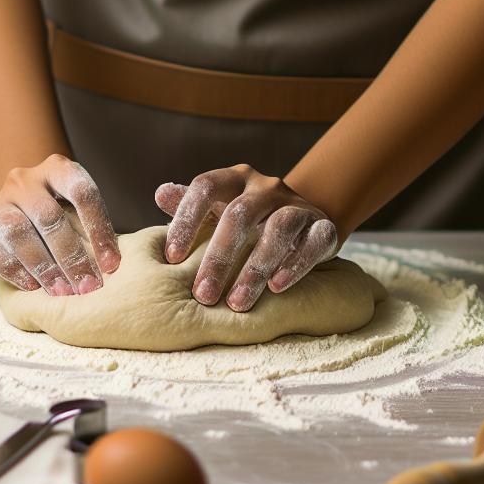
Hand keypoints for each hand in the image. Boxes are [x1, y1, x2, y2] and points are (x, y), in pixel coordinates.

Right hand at [0, 155, 119, 294]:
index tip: (111, 265)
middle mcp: (24, 180)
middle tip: (87, 286)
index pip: (82, 193)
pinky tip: (32, 286)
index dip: (99, 230)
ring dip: (43, 266)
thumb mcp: (77, 210)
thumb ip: (91, 229)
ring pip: (18, 232)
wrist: (18, 207)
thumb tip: (110, 267)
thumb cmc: (60, 214)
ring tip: (61, 291)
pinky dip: (14, 271)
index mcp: (57, 169)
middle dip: (71, 257)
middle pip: (49, 217)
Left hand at [156, 165, 340, 311]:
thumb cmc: (248, 222)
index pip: (206, 187)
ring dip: (255, 268)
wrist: (303, 223)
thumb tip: (160, 193)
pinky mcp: (323, 226)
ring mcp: (297, 205)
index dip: (187, 220)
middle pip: (240, 214)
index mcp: (235, 180)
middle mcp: (266, 187)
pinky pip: (313, 241)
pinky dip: (295, 264)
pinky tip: (276, 288)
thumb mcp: (218, 211)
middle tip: (203, 296)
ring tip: (237, 303)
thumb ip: (190, 203)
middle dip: (219, 257)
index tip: (171, 259)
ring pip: (279, 229)